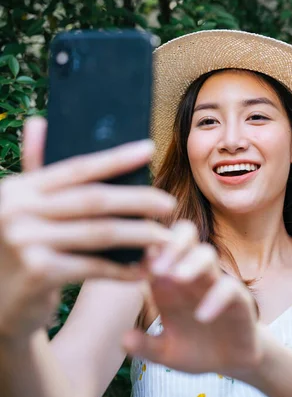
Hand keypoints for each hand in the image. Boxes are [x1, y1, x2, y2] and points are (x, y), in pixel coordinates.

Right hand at [0, 117, 175, 342]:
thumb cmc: (19, 249)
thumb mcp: (20, 207)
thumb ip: (34, 169)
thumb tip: (39, 122)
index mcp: (18, 189)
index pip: (76, 167)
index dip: (115, 158)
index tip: (149, 149)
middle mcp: (17, 211)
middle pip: (93, 199)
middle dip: (137, 200)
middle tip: (168, 203)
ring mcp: (25, 243)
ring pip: (99, 232)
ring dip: (139, 235)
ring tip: (165, 236)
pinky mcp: (37, 274)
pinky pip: (93, 267)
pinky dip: (122, 269)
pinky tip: (143, 270)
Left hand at [122, 221, 264, 379]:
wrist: (230, 363)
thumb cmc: (193, 348)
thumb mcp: (165, 352)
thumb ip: (146, 345)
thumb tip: (123, 340)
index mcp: (168, 280)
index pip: (158, 247)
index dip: (144, 250)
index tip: (130, 265)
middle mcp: (191, 274)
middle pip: (184, 236)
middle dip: (170, 244)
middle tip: (155, 267)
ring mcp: (214, 283)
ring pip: (206, 254)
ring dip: (190, 262)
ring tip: (176, 278)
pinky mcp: (238, 298)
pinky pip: (228, 287)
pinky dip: (215, 297)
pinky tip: (202, 315)